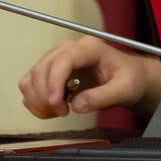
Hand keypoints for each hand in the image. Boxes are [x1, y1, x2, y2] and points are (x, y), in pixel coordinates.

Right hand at [18, 36, 160, 118]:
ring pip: (31, 78)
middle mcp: (69, 48)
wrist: (130, 78)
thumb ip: (104, 96)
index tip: (55, 104)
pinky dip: (34, 100)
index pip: (62, 62)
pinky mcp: (50, 71)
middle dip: (46, 95)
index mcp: (89, 47)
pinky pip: (30, 85)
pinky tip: (51, 110)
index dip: (54, 83)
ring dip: (37, 99)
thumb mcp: (125, 89)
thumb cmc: (130, 79)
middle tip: (62, 113)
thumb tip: (77, 105)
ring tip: (58, 112)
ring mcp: (56, 58)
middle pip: (42, 70)